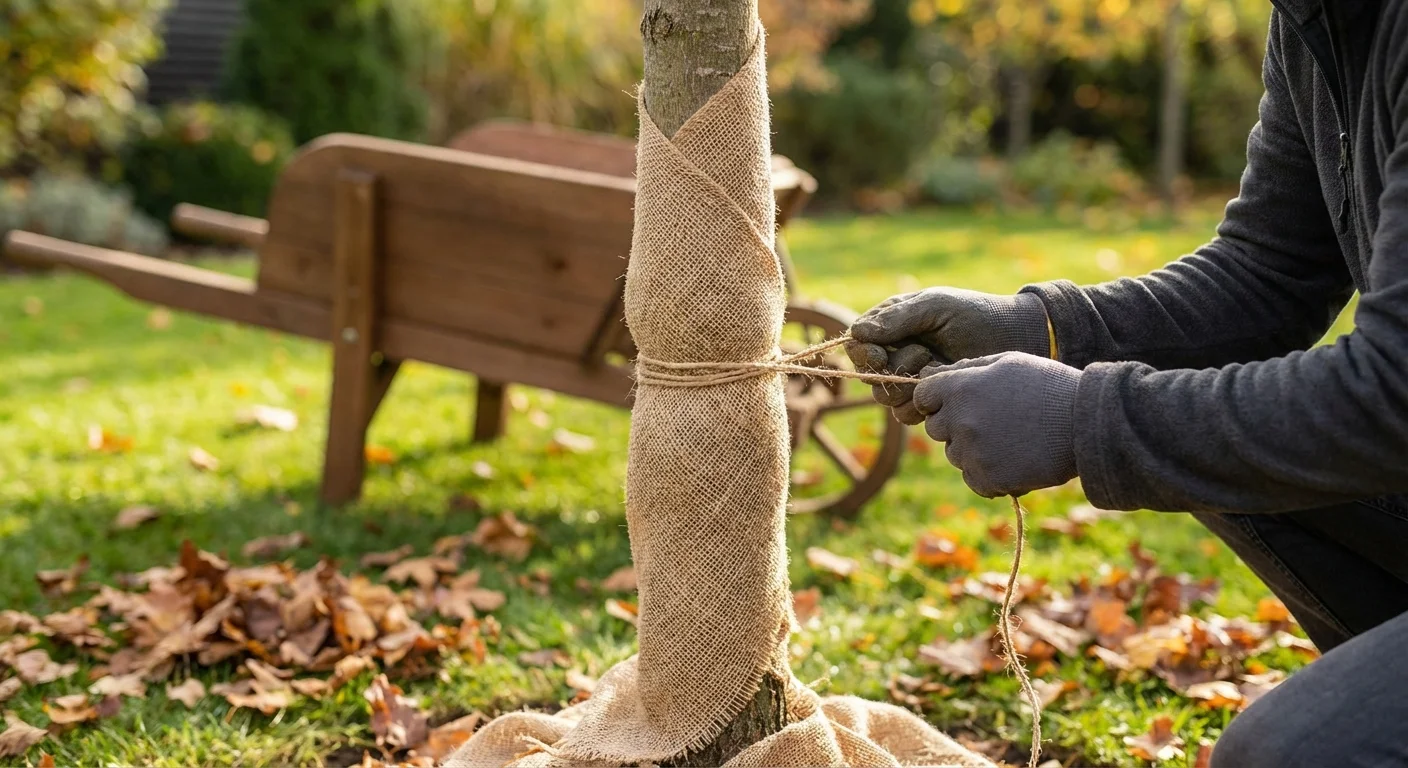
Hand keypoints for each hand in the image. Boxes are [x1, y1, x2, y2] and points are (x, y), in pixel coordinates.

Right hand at [845, 288, 1050, 424]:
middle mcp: (897, 352)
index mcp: (892, 325)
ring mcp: (912, 379)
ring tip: (938, 365)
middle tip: (923, 354)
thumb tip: (856, 332)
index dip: (862, 353)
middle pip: (868, 374)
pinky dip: (921, 402)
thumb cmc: (976, 314)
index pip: (858, 344)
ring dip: (907, 385)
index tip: (879, 353)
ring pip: (885, 396)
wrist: (1016, 338)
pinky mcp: (929, 401)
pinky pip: (906, 413)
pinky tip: (944, 385)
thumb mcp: (935, 307)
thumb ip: (897, 319)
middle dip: (890, 368)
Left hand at [912, 352, 1079, 497]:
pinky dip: (988, 475)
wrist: (1086, 423)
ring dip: (973, 450)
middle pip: (936, 428)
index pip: (923, 396)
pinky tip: (1013, 459)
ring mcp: (972, 452)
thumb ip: (967, 369)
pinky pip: (972, 479)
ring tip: (1010, 438)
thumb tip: (931, 376)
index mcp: (961, 388)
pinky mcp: (987, 479)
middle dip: (956, 424)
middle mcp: (960, 420)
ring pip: (955, 454)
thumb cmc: (1049, 385)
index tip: (957, 401)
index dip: (938, 398)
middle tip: (993, 420)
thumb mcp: (1008, 362)